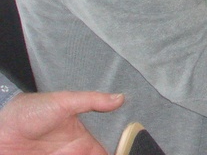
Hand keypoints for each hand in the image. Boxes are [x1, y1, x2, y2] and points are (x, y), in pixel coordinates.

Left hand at [0, 89, 123, 154]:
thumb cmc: (29, 111)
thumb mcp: (63, 101)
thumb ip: (92, 100)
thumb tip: (120, 98)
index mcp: (83, 133)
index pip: (110, 141)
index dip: (123, 143)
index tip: (136, 143)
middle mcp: (77, 150)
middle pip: (104, 153)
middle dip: (118, 151)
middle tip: (130, 151)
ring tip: (121, 153)